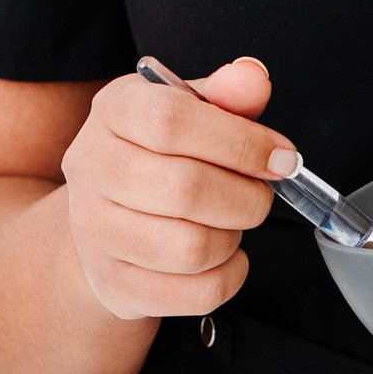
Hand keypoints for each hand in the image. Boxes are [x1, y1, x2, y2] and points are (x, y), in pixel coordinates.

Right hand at [60, 55, 292, 322]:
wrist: (109, 217)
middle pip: (186, 189)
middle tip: (260, 194)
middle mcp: (92, 168)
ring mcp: (95, 231)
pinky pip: (197, 293)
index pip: (172, 120)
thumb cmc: (161, 156)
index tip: (280, 157)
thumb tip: (252, 80)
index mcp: (114, 111)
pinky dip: (230, 276)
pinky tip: (224, 256)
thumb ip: (229, 94)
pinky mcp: (114, 283)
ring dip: (233, 237)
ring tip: (230, 222)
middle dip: (247, 197)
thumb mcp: (193, 111)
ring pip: (192, 248)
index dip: (240, 142)